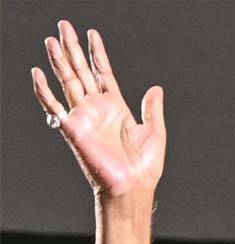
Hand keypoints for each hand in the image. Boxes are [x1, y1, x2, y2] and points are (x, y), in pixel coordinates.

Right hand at [31, 20, 165, 199]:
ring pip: (68, 82)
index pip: (103, 73)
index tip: (92, 34)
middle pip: (82, 71)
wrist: (133, 186)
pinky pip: (55, 106)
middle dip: (73, 49)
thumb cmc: (145, 166)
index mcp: (117, 107)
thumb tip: (156, 88)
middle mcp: (98, 109)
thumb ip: (152, 109)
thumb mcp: (155, 131)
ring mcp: (84, 117)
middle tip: (64, 26)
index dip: (97, 54)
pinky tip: (38, 74)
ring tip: (52, 40)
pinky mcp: (73, 129)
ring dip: (60, 61)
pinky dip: (45, 91)